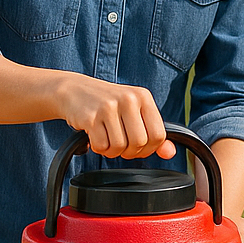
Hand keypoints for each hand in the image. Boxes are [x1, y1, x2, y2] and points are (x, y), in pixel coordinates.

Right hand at [56, 74, 174, 159]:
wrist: (73, 90)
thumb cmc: (107, 103)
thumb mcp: (134, 111)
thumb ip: (153, 132)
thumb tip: (170, 152)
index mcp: (143, 97)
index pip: (159, 134)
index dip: (150, 149)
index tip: (140, 148)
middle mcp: (128, 99)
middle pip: (139, 142)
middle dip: (131, 152)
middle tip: (122, 147)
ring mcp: (108, 107)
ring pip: (120, 146)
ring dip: (113, 151)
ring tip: (108, 141)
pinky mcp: (90, 117)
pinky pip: (102, 146)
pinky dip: (99, 149)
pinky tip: (96, 138)